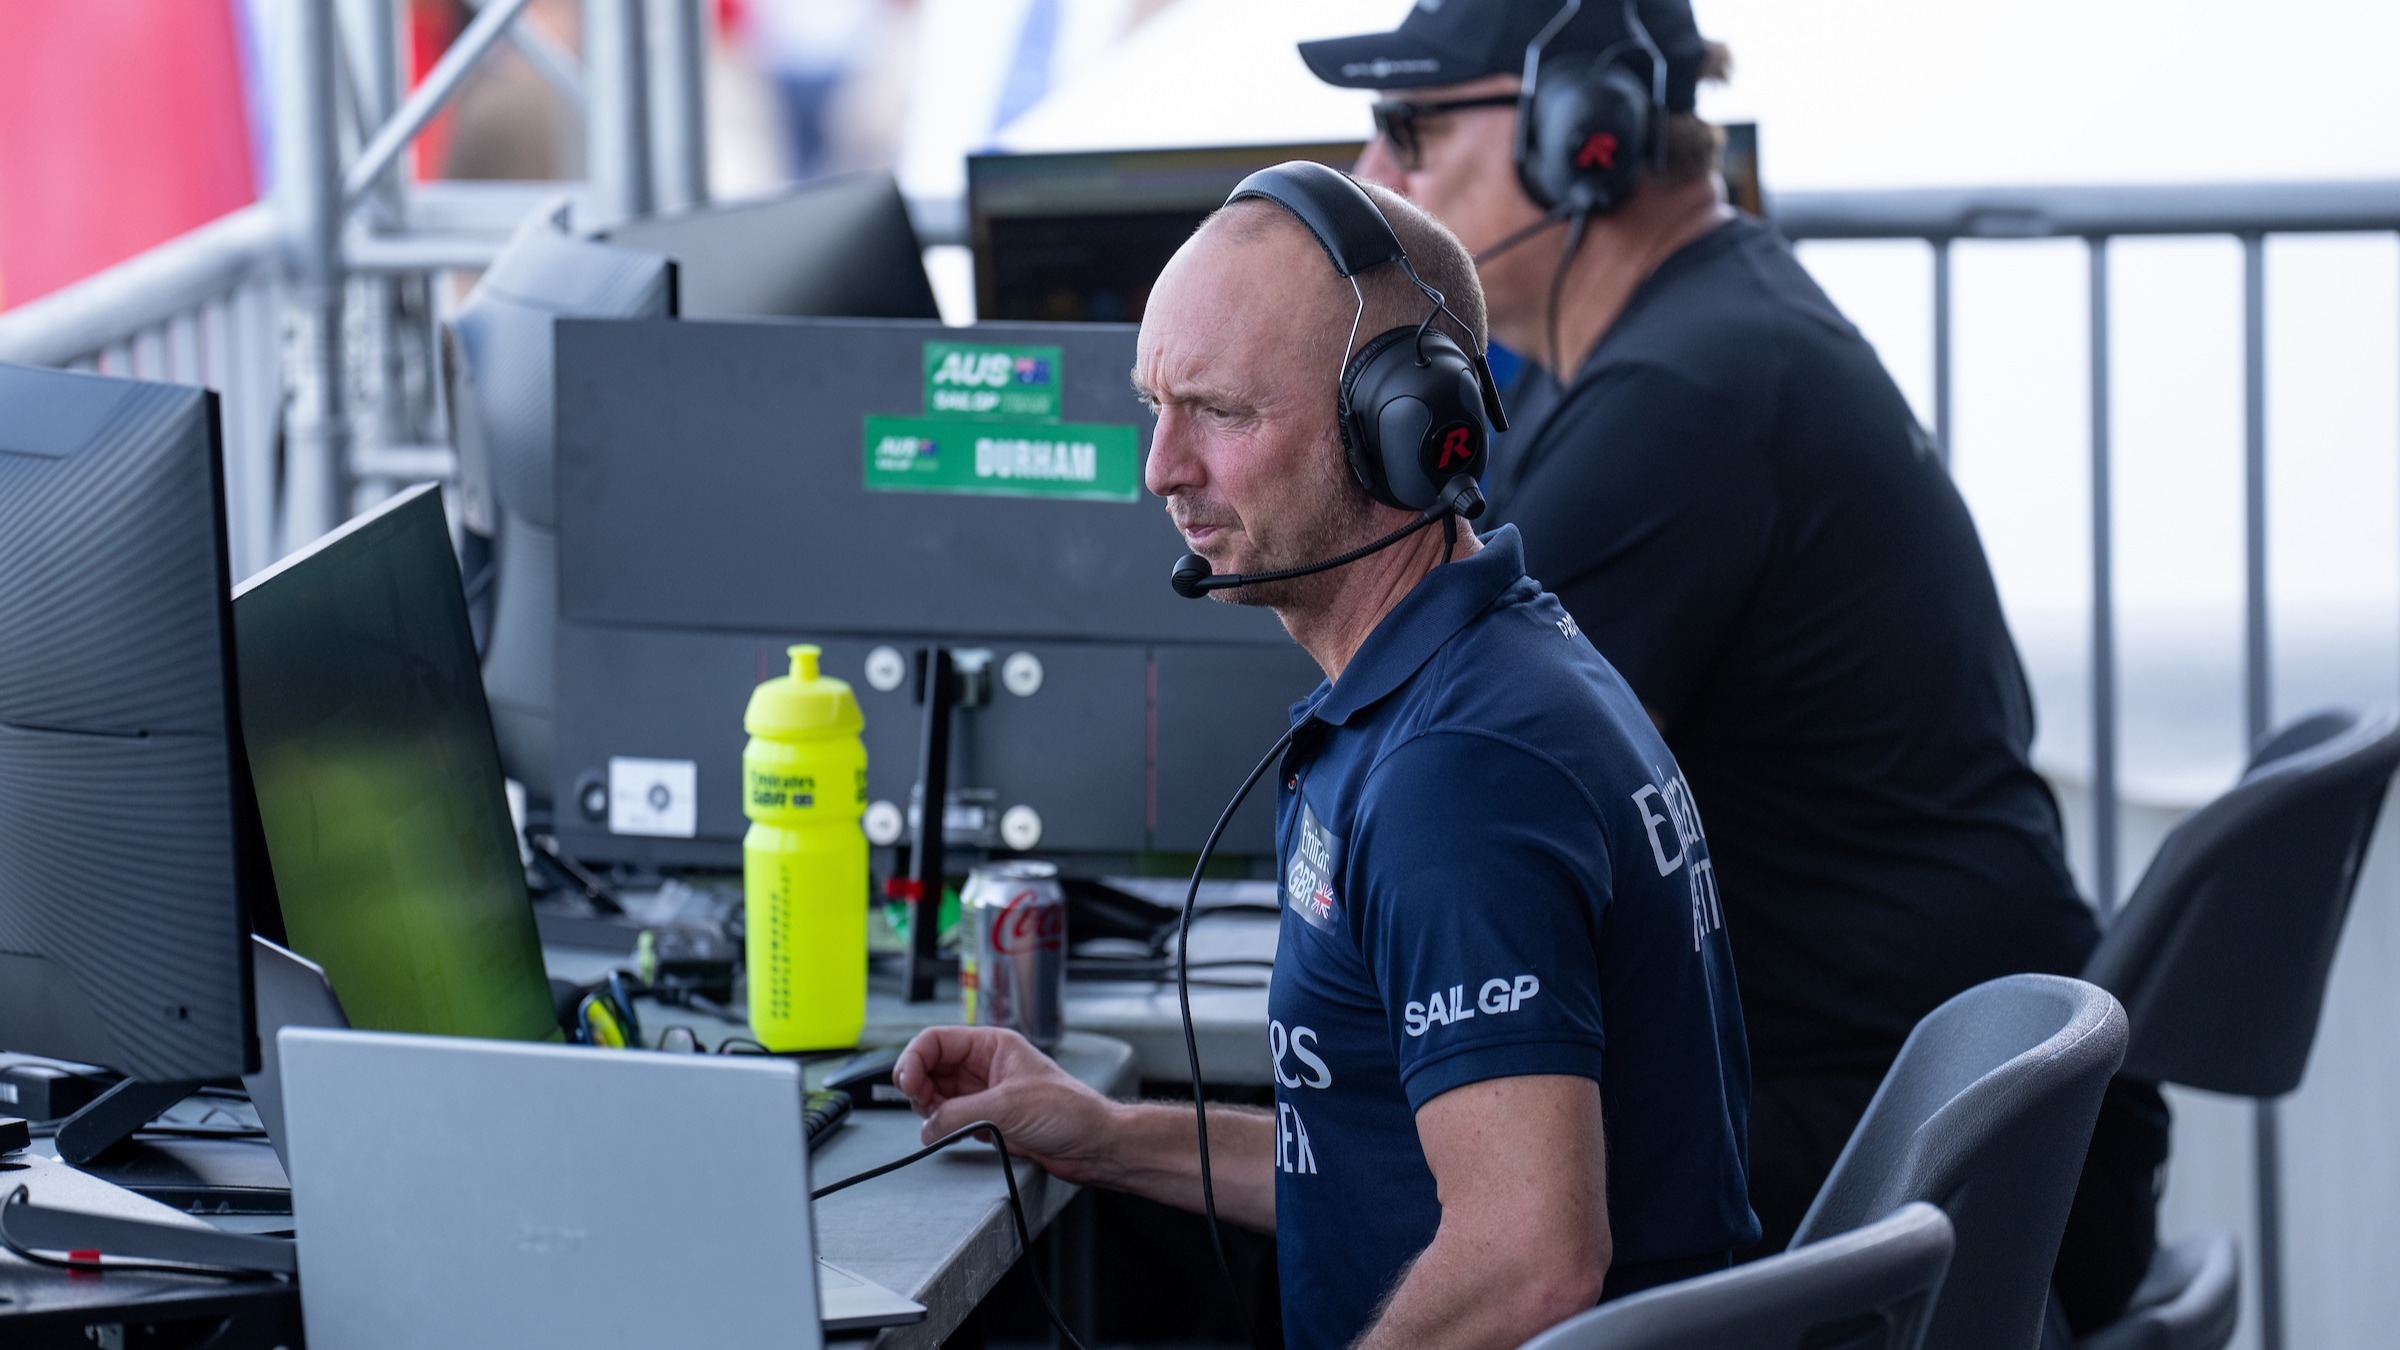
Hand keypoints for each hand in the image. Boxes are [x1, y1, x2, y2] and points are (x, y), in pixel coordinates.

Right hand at [893, 1026, 1124, 1185]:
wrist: (1093, 1145)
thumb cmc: (1070, 1111)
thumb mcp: (1007, 1106)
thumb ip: (960, 1113)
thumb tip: (928, 1125)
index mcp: (992, 1045)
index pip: (936, 1041)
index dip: (914, 1058)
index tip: (906, 1082)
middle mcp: (985, 1067)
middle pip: (931, 1068)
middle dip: (918, 1085)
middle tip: (920, 1105)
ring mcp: (985, 1095)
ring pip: (937, 1096)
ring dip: (929, 1109)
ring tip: (938, 1122)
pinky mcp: (988, 1121)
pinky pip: (951, 1120)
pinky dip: (942, 1128)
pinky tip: (950, 1134)